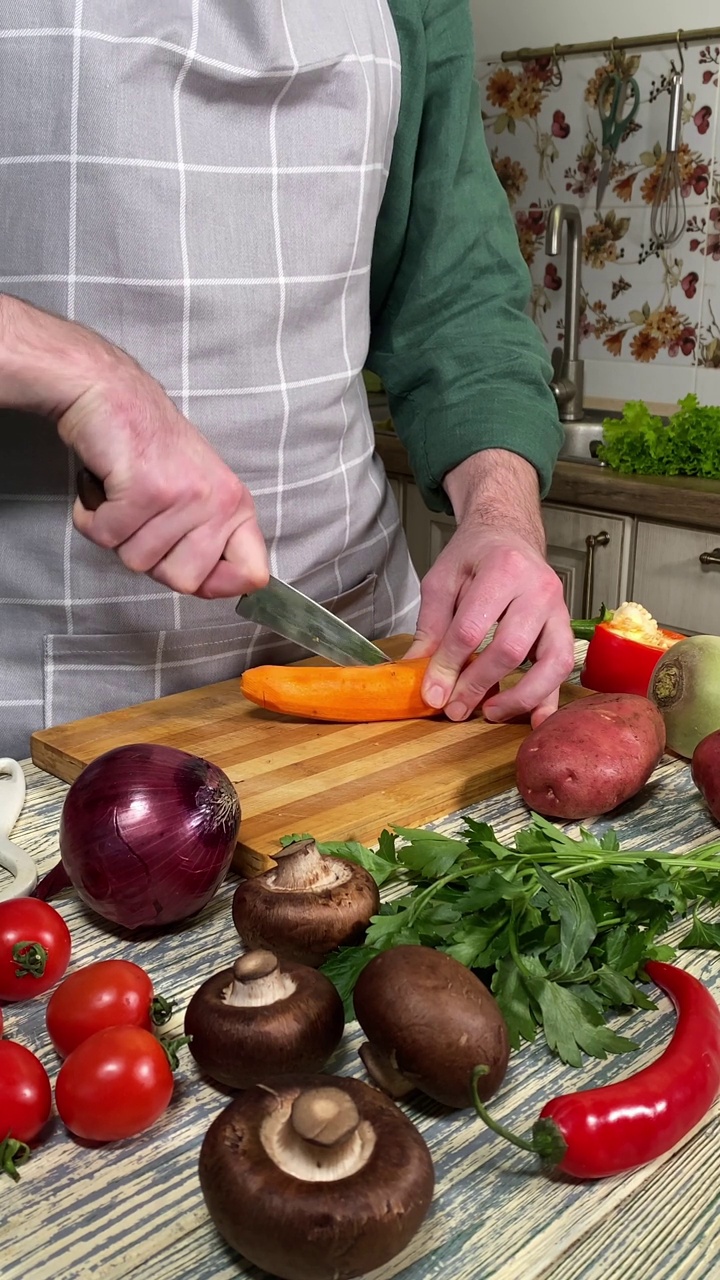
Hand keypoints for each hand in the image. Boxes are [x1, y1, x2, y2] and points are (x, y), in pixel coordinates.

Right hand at [0, 294, 268, 597]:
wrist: (111, 393)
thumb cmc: (150, 445)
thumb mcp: (199, 491)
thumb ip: (212, 539)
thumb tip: (239, 586)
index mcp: (237, 506)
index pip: (252, 573)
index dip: (218, 584)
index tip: (190, 565)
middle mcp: (218, 502)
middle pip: (183, 581)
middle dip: (151, 556)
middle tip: (143, 515)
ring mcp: (183, 497)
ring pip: (138, 561)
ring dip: (117, 532)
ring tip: (123, 492)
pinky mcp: (144, 490)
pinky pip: (107, 537)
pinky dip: (91, 516)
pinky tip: (104, 485)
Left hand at [403, 450, 574, 726]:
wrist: (510, 533)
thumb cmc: (475, 555)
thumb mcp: (442, 580)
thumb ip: (430, 625)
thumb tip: (416, 672)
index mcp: (502, 569)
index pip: (471, 628)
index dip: (449, 665)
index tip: (433, 693)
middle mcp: (538, 588)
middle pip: (509, 649)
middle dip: (479, 685)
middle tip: (455, 709)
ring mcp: (558, 608)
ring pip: (551, 663)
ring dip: (520, 696)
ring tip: (490, 713)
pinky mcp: (566, 626)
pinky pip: (564, 667)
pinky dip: (550, 697)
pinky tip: (534, 720)